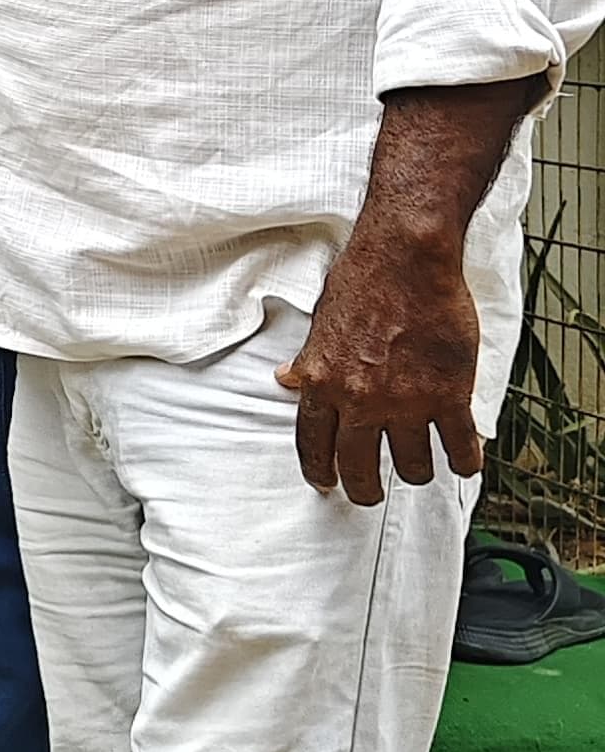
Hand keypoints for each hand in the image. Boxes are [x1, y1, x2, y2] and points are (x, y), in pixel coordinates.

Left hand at [275, 219, 484, 504]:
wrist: (407, 257)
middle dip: (363, 489)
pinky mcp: (449, 395)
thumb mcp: (320, 322)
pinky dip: (464, 461)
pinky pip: (458, 447)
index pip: (313, 444)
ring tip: (417, 469)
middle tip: (369, 494)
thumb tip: (286, 381)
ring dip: (415, 472)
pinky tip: (464, 463)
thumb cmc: (363, 279)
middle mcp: (360, 400)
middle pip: (358, 467)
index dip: (319, 471)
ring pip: (412, 465)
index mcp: (322, 382)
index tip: (326, 484)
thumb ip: (308, 361)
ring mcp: (407, 401)